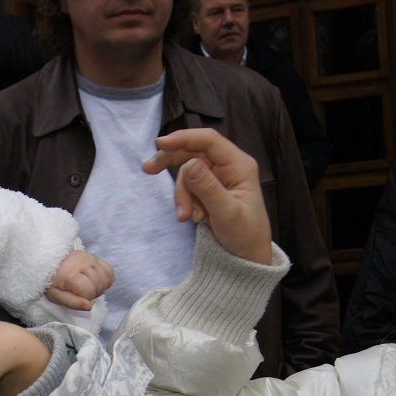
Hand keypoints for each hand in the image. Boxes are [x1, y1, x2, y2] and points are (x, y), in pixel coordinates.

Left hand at [44, 250, 113, 311]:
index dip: (86, 298)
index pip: (90, 291)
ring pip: (105, 278)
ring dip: (100, 286)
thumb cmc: (52, 281)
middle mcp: (82, 263)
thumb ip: (72, 303)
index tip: (78, 296)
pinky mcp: (94, 256)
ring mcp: (89, 258)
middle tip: (83, 293)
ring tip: (89, 287)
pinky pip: (108, 270)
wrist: (49, 261)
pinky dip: (105, 279)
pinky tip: (97, 282)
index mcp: (71, 274)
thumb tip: (90, 307)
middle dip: (93, 293)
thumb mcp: (56, 296)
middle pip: (99, 285)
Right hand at [142, 128, 273, 265]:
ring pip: (187, 172)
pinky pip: (187, 186)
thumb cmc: (245, 235)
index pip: (209, 141)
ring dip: (181, 194)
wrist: (246, 256)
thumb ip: (208, 189)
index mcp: (239, 165)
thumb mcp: (227, 214)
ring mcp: (217, 177)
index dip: (184, 138)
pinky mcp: (207, 188)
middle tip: (148, 169)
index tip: (160, 144)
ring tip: (186, 217)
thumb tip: (190, 164)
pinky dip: (184, 200)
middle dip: (171, 162)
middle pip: (193, 151)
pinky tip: (190, 217)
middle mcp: (228, 166)